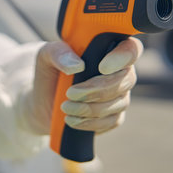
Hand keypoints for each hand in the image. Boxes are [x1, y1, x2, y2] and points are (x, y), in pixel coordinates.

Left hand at [26, 38, 142, 134]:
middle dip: (98, 90)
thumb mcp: (46, 56)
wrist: (42, 101)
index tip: (102, 67)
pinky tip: (72, 120)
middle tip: (70, 93)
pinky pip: (111, 122)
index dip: (122, 58)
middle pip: (126, 80)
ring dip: (90, 108)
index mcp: (109, 50)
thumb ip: (59, 53)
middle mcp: (120, 72)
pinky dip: (90, 123)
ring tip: (65, 107)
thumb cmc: (49, 71)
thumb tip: (77, 65)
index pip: (131, 49)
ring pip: (118, 104)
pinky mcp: (113, 117)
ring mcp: (119, 96)